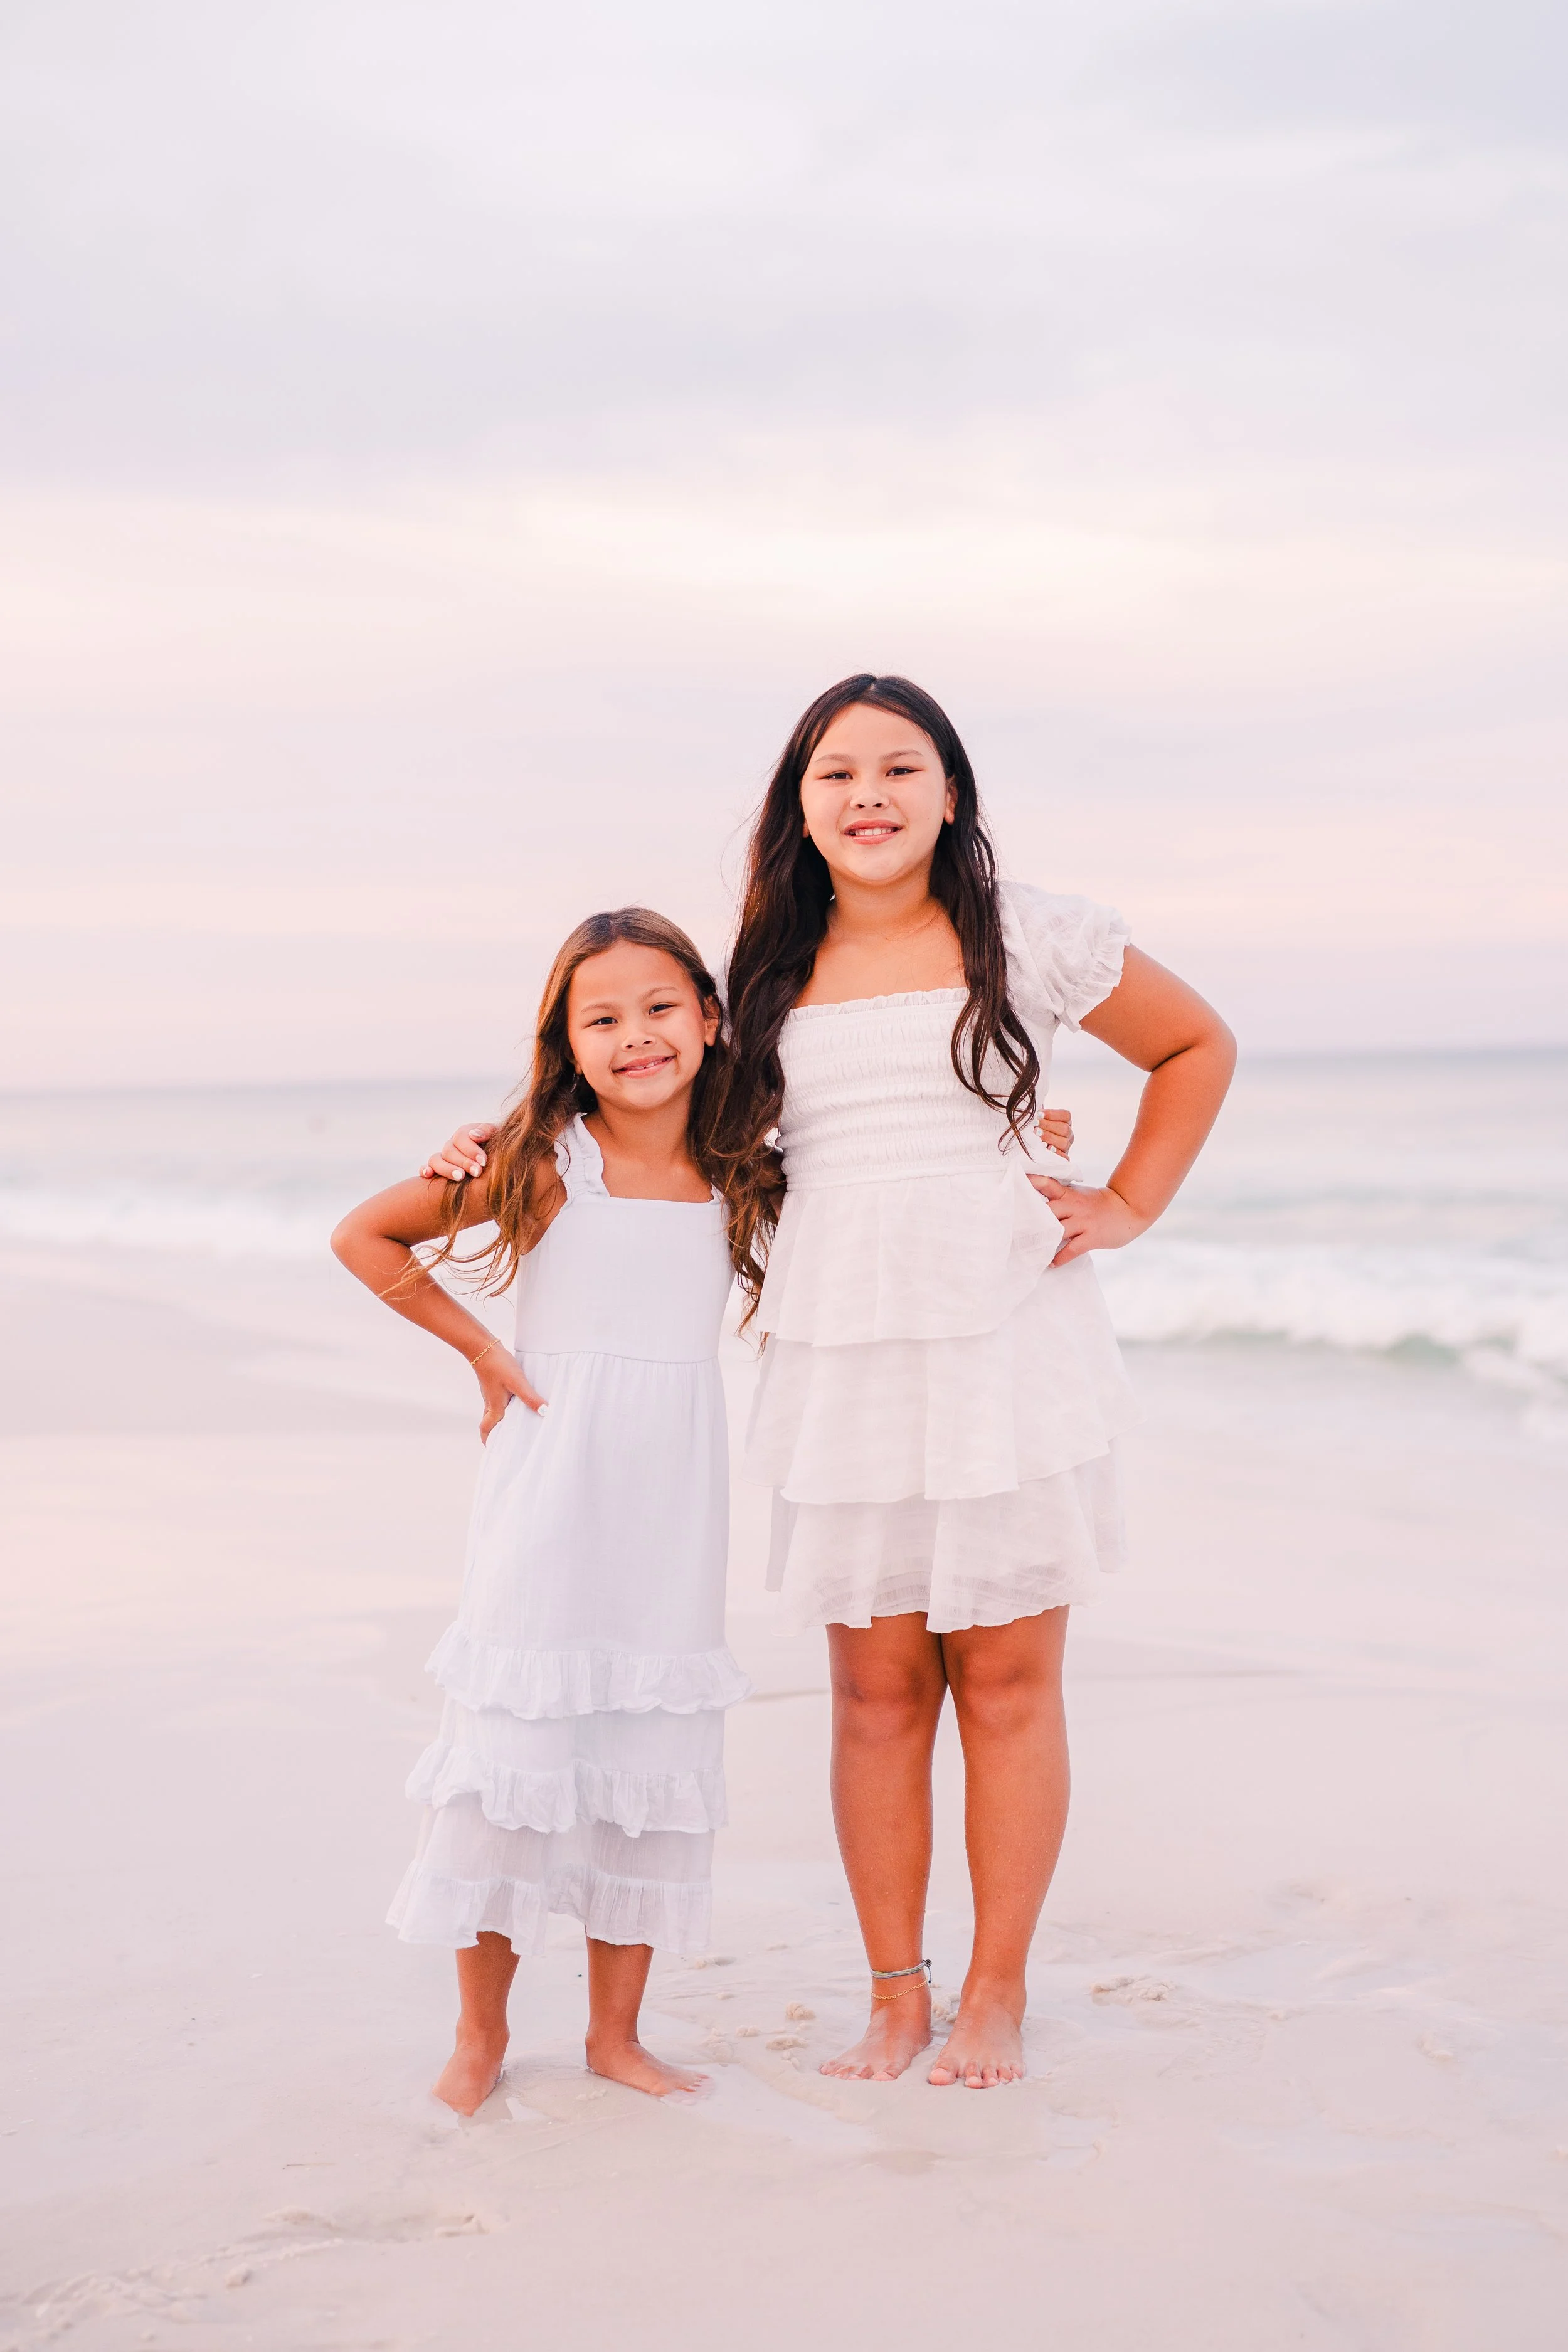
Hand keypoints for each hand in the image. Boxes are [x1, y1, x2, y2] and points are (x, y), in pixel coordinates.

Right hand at [422, 1121, 496, 1181]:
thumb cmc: (503, 1151)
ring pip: (436, 1159)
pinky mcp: (438, 1171)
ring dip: (446, 1168)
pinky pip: (426, 1168)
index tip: (483, 1161)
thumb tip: (474, 1135)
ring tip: (460, 1177)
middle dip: (463, 1161)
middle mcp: (453, 1145)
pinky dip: (425, 1170)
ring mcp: (444, 1158)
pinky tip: (428, 1175)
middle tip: (477, 1172)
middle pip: (449, 1150)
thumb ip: (489, 1131)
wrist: (504, 1168)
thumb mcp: (500, 1137)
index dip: (471, 1149)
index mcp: (467, 1134)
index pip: (461, 1137)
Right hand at [471, 1342, 546, 1441]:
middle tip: (506, 1440)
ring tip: (515, 1424)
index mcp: (494, 1408)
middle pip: (490, 1423)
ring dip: (501, 1420)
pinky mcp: (493, 1384)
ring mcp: (490, 1393)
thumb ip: (530, 1397)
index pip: (487, 1429)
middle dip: (496, 1433)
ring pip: (493, 1412)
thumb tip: (544, 1412)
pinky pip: (497, 1401)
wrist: (482, 1347)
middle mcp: (490, 1403)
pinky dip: (505, 1407)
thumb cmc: (498, 1365)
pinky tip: (516, 1402)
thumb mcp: (517, 1382)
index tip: (493, 1449)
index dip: (489, 1440)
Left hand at [1027, 1176, 1146, 1264]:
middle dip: (1031, 1219)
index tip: (1014, 1184)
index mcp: (1069, 1194)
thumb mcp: (1080, 1194)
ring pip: (1057, 1230)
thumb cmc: (1099, 1204)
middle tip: (1015, 1230)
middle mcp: (1074, 1206)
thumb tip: (1036, 1202)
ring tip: (1030, 1251)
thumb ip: (1061, 1198)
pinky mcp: (1091, 1237)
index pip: (1047, 1183)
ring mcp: (1083, 1222)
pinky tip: (1051, 1263)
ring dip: (1043, 1242)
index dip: (1031, 1183)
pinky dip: (1059, 1258)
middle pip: (1047, 1209)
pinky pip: (1071, 1249)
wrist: (1129, 1210)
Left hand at [1036, 1104, 1073, 1156]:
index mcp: (1065, 1122)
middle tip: (1035, 1124)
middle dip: (1048, 1126)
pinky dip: (1057, 1153)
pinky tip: (1047, 1148)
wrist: (1032, 1148)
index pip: (1065, 1115)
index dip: (1052, 1114)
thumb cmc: (1036, 1129)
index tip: (1038, 1114)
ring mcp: (1066, 1147)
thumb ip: (1038, 1114)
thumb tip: (1033, 1107)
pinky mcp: (1063, 1158)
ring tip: (1037, 1134)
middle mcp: (1068, 1134)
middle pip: (1065, 1129)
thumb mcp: (1038, 1119)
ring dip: (1050, 1138)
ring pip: (1065, 1143)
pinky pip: (1065, 1158)